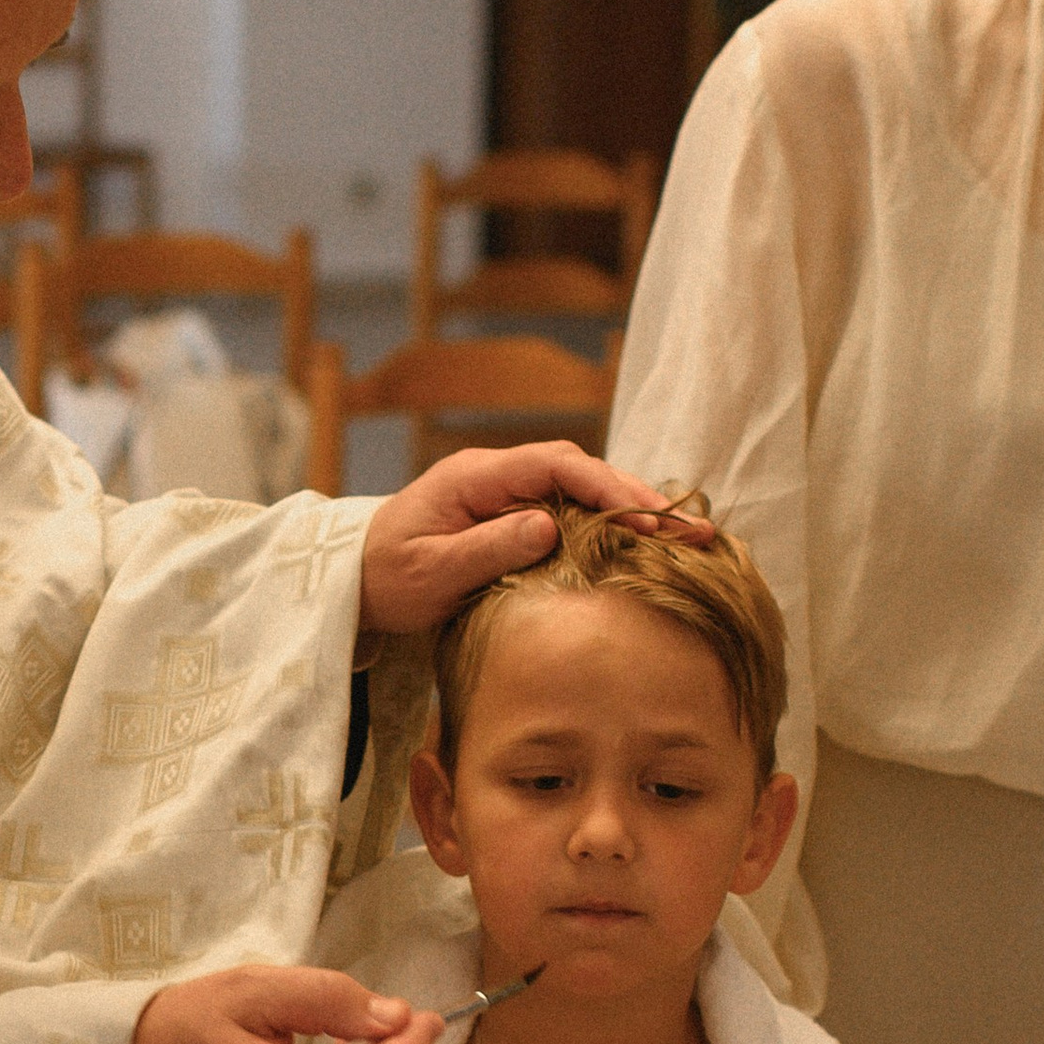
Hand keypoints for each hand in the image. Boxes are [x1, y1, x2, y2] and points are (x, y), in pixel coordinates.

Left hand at [356, 445, 710, 638]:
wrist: (353, 579)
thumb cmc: (385, 577)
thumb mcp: (429, 572)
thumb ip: (486, 548)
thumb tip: (546, 527)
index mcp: (475, 476)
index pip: (554, 464)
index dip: (604, 486)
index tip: (642, 518)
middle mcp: (497, 474)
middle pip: (581, 470)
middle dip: (637, 496)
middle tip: (690, 529)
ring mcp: (507, 493)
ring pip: (582, 489)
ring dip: (632, 511)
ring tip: (685, 538)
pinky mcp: (513, 516)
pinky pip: (570, 511)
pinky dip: (610, 525)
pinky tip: (646, 546)